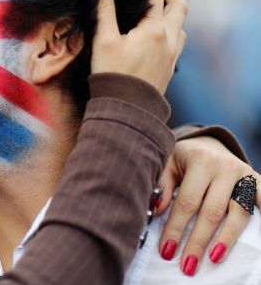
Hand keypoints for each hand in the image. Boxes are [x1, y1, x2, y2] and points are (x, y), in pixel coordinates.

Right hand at [91, 0, 187, 92]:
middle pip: (178, 4)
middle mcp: (169, 38)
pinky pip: (178, 40)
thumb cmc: (112, 74)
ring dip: (170, 12)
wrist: (126, 109)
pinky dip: (170, 29)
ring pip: (180, 23)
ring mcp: (173, 53)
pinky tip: (155, 34)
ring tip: (153, 10)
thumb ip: (105, 10)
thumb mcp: (103, 40)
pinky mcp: (170, 66)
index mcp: (153, 28)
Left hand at [156, 136, 259, 275]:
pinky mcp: (256, 181)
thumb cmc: (183, 158)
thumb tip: (157, 210)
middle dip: (198, 241)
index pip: (186, 201)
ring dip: (226, 239)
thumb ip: (162, 185)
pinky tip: (255, 237)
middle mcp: (224, 167)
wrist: (208, 143)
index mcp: (200, 160)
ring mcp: (244, 175)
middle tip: (188, 264)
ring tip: (213, 258)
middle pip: (211, 212)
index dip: (176, 228)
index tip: (167, 250)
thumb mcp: (167, 163)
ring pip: (238, 213)